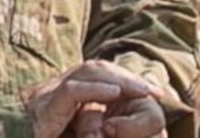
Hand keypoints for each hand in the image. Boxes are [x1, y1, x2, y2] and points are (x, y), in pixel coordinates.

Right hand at [23, 60, 162, 137]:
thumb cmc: (43, 135)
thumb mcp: (79, 131)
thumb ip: (98, 127)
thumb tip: (124, 129)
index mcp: (67, 95)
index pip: (102, 75)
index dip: (129, 79)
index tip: (156, 92)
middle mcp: (58, 88)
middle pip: (98, 69)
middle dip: (129, 77)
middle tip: (155, 91)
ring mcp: (49, 94)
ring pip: (87, 72)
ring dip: (118, 79)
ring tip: (142, 91)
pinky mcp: (42, 108)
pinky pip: (71, 91)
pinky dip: (94, 91)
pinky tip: (114, 94)